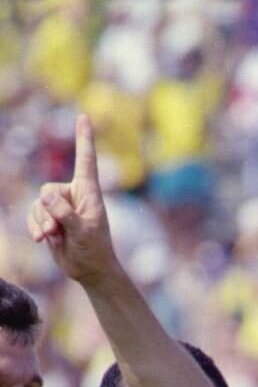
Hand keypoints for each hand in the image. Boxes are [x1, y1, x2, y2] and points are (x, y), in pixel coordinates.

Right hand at [27, 113, 116, 284]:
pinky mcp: (51, 218)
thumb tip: (44, 194)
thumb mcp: (83, 232)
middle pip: (48, 190)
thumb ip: (64, 212)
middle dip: (48, 211)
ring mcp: (61, 207)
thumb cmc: (95, 251)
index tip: (84, 116)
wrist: (90, 270)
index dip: (83, 138)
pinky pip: (33, 215)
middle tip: (56, 230)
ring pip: (38, 204)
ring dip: (41, 222)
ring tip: (53, 237)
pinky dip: (34, 227)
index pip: (86, 161)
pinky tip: (42, 239)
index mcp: (89, 193)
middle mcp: (74, 196)